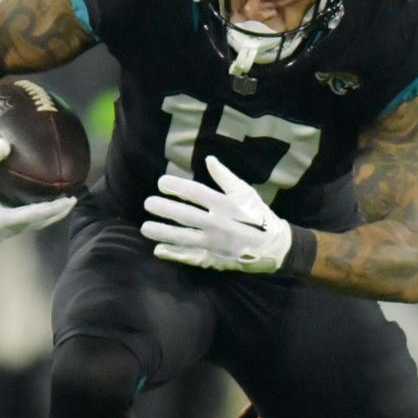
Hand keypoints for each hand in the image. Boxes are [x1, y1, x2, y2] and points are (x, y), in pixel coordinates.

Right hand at [0, 138, 75, 243]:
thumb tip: (5, 142)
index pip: (35, 215)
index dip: (54, 209)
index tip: (71, 200)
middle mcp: (0, 232)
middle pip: (36, 224)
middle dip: (55, 214)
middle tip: (73, 201)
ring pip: (28, 226)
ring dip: (44, 217)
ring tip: (59, 205)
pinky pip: (18, 223)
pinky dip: (31, 215)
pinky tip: (36, 202)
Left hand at [141, 155, 292, 272]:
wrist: (273, 246)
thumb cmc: (258, 215)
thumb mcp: (246, 192)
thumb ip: (225, 177)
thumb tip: (209, 159)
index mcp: (225, 205)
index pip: (196, 193)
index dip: (177, 187)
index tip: (161, 182)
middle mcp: (217, 224)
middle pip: (186, 215)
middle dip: (165, 209)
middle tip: (148, 203)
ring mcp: (214, 243)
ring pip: (184, 238)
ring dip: (163, 232)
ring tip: (145, 228)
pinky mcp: (213, 258)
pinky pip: (190, 256)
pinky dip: (174, 254)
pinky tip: (158, 250)